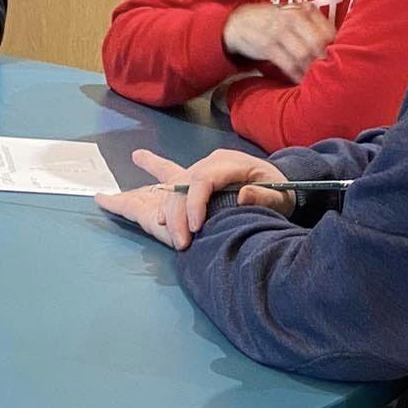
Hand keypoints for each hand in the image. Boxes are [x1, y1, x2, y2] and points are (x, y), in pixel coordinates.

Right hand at [95, 147, 293, 250]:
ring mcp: (198, 173)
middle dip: (175, 215)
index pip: (203, 179)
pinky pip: (165, 187)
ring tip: (132, 213)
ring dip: (159, 208)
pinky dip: (149, 198)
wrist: (280, 185)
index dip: (195, 202)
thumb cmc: (281, 191)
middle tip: (180, 244)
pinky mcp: (192, 183)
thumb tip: (242, 196)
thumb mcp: (281, 195)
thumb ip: (266, 197)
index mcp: (229, 163)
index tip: (195, 228)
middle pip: (181, 184)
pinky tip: (126, 203)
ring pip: (168, 186)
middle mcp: (209, 164)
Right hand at [222, 1, 335, 82]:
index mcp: (301, 10)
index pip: (327, 30)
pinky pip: (286, 63)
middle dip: (325, 60)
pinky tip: (301, 80)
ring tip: (317, 79)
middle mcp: (291, 19)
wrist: (238, 22)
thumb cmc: (272, 20)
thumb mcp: (291, 13)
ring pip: (302, 54)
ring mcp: (277, 31)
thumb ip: (311, 21)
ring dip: (311, 69)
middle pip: (316, 43)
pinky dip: (296, 74)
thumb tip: (336, 40)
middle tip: (331, 74)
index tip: (340, 59)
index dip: (335, 47)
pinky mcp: (266, 45)